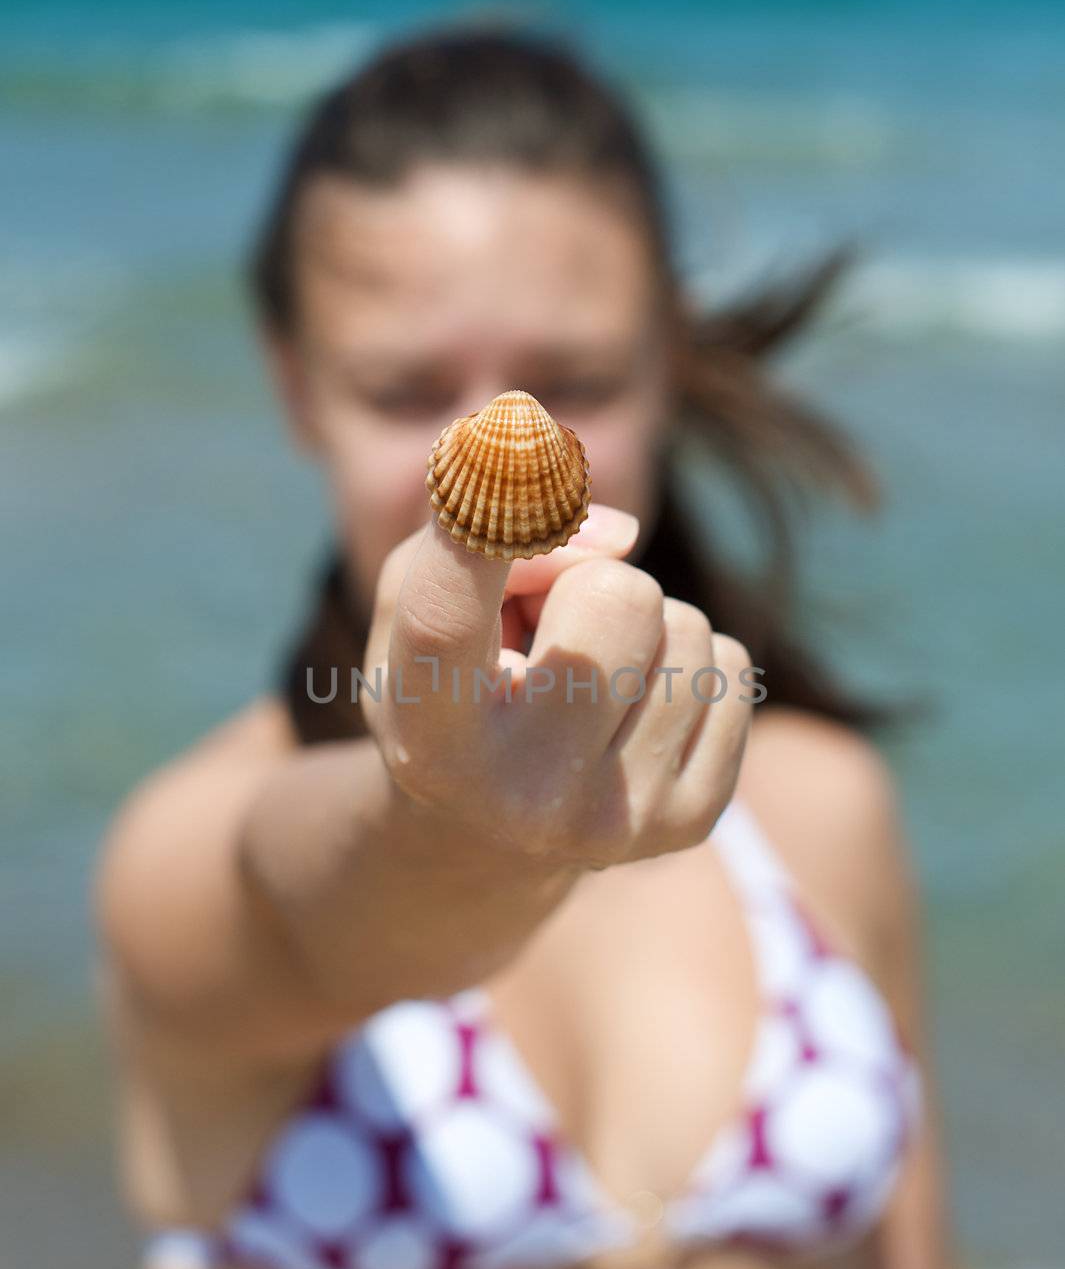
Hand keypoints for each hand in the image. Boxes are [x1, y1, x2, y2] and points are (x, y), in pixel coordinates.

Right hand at [360, 503, 753, 870]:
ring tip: (582, 683)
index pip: (448, 608)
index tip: (499, 439)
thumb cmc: (450, 683)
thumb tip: (628, 537)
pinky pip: (733, 667)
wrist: (489, 830)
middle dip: (590, 584)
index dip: (483, 515)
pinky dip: (687, 666)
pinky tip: (630, 714)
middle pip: (619, 593)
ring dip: (641, 629)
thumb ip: (487, 528)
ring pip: (687, 625)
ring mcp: (615, 820)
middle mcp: (521, 793)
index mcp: (429, 735)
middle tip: (546, 635)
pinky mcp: (691, 820)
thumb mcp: (419, 603)